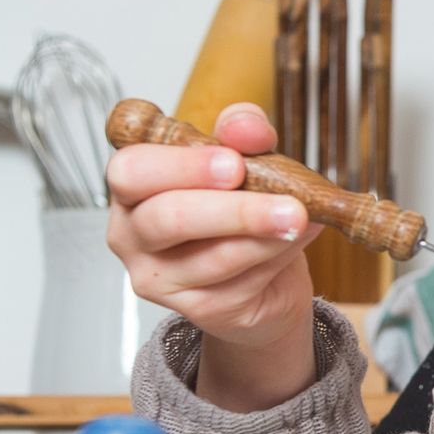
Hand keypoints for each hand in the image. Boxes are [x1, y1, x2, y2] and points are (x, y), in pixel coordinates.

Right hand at [106, 102, 321, 408]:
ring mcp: (159, 277)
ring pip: (212, 257)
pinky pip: (241, 282)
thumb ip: (241, 133)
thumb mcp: (243, 157)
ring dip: (266, 235)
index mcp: (133, 187)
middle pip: (166, 220)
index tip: (233, 162)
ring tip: (302, 218)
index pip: (130, 172)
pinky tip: (297, 239)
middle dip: (232, 210)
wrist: (263, 275)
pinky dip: (276, 256)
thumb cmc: (238, 207)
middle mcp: (132, 234)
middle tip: (284, 202)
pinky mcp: (197, 309)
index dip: (181, 166)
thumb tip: (246, 125)